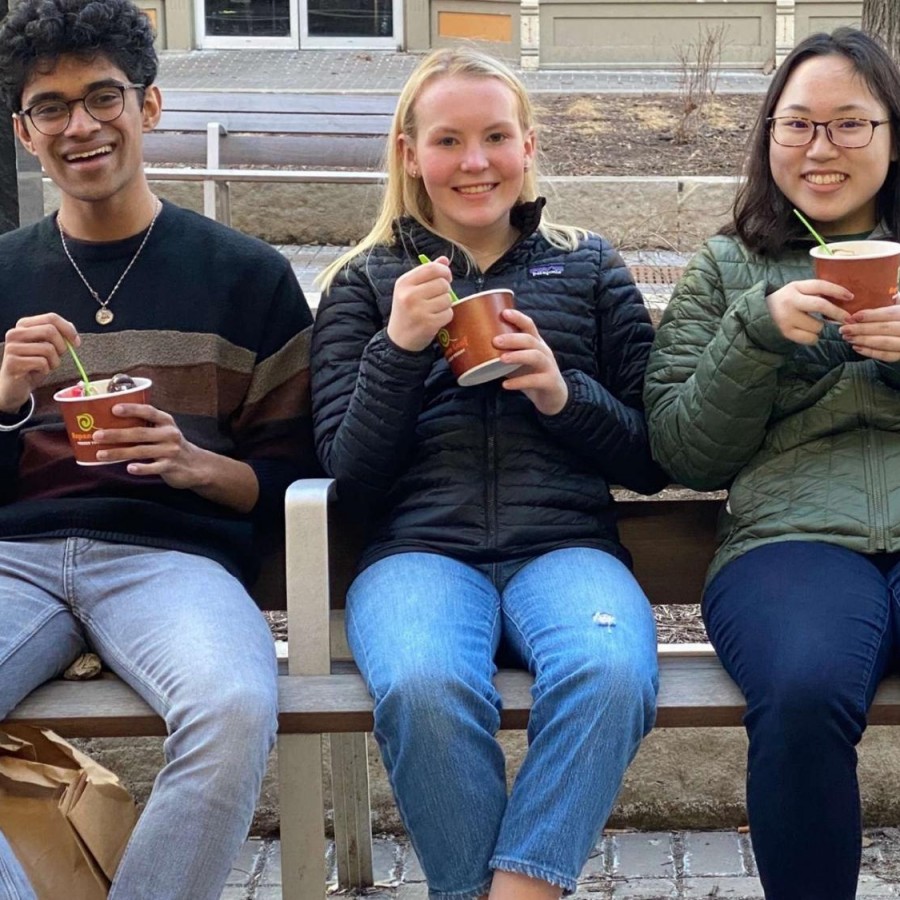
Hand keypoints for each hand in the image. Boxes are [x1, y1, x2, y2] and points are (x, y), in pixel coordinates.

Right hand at [0, 313, 78, 412]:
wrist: (16, 386)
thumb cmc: (33, 365)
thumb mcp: (47, 347)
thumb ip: (58, 336)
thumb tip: (71, 329)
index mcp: (24, 325)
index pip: (51, 318)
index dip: (68, 329)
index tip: (76, 342)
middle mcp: (15, 333)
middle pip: (50, 330)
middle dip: (62, 346)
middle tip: (59, 357)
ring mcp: (12, 347)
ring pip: (48, 348)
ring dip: (54, 361)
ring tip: (46, 366)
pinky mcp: (12, 362)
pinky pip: (41, 363)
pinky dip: (46, 370)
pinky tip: (38, 372)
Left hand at [93, 402, 208, 489]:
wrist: (196, 465)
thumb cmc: (171, 445)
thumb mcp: (163, 431)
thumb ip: (145, 426)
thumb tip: (110, 423)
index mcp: (166, 421)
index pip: (148, 411)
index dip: (131, 409)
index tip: (113, 409)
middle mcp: (169, 434)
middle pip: (140, 433)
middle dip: (116, 434)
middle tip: (97, 435)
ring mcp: (171, 450)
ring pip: (141, 451)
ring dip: (119, 452)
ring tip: (101, 454)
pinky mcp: (171, 466)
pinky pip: (154, 467)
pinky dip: (141, 468)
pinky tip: (129, 468)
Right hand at [387, 256, 454, 351]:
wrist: (399, 340)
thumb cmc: (407, 311)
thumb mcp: (410, 289)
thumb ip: (427, 273)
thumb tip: (444, 259)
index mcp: (404, 283)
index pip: (431, 268)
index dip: (444, 271)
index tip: (446, 277)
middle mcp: (409, 295)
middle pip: (443, 284)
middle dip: (445, 290)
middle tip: (437, 298)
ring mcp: (418, 310)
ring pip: (448, 299)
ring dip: (446, 305)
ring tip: (434, 310)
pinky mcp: (428, 324)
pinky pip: (449, 313)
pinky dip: (446, 317)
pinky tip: (436, 320)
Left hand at [493, 309, 568, 414]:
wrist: (553, 396)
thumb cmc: (531, 375)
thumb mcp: (518, 362)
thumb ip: (503, 355)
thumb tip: (475, 350)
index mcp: (536, 343)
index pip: (529, 325)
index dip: (517, 318)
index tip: (503, 313)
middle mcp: (543, 351)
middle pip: (530, 339)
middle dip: (512, 338)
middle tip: (495, 341)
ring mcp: (548, 366)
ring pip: (535, 356)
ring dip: (518, 356)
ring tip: (502, 359)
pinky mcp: (549, 382)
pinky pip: (535, 380)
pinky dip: (519, 382)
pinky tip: (505, 385)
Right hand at [766, 280, 851, 343]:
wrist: (759, 314)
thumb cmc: (785, 302)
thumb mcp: (796, 291)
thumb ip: (814, 292)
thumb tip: (843, 300)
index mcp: (795, 287)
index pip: (820, 286)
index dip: (837, 291)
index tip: (851, 297)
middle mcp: (790, 301)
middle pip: (821, 306)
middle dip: (838, 313)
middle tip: (847, 318)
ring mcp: (787, 318)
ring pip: (818, 326)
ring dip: (819, 327)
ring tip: (810, 325)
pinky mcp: (786, 332)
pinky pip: (811, 338)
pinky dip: (812, 337)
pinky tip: (805, 333)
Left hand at [839, 295, 899, 360]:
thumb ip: (898, 301)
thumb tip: (890, 295)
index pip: (889, 313)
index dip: (871, 315)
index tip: (853, 316)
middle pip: (884, 328)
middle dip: (861, 329)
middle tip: (843, 329)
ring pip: (884, 343)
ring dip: (863, 340)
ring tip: (848, 338)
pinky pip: (887, 356)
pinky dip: (871, 353)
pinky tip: (857, 348)